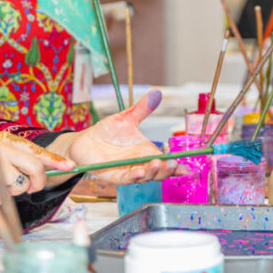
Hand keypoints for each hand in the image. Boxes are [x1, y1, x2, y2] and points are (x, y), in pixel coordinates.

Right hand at [0, 132, 75, 195]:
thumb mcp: (2, 155)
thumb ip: (22, 160)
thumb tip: (48, 168)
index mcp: (8, 140)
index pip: (37, 150)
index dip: (55, 159)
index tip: (70, 166)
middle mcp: (0, 148)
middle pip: (34, 166)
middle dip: (38, 181)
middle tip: (32, 187)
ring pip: (20, 184)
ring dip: (14, 191)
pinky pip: (4, 196)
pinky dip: (0, 198)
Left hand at [48, 90, 176, 184]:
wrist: (86, 140)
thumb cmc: (107, 132)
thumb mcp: (127, 117)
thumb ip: (142, 108)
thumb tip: (156, 93)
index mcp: (147, 152)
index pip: (165, 162)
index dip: (176, 167)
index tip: (186, 167)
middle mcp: (141, 163)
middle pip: (159, 173)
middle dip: (166, 170)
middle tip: (171, 164)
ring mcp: (129, 171)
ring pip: (145, 177)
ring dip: (152, 172)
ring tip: (156, 163)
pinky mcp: (115, 175)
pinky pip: (127, 179)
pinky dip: (134, 176)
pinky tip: (139, 170)